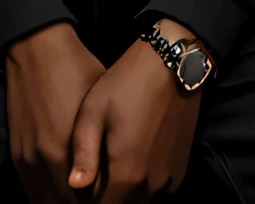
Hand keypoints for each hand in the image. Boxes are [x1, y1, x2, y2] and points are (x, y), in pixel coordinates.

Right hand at [6, 21, 105, 202]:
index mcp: (73, 150)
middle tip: (103, 201)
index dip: (107, 200)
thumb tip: (122, 176)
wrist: (37, 47)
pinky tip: (60, 199)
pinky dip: (46, 201)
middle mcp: (49, 161)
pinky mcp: (18, 156)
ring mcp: (30, 160)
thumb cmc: (78, 71)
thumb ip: (106, 148)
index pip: (93, 198)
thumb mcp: (101, 106)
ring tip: (82, 201)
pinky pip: (31, 195)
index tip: (116, 198)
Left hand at [68, 20, 202, 200]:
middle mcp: (150, 185)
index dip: (87, 202)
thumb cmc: (127, 84)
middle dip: (106, 199)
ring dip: (126, 196)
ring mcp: (169, 179)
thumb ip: (84, 153)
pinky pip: (159, 195)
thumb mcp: (94, 111)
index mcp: (126, 175)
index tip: (80, 188)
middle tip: (94, 180)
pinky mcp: (181, 170)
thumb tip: (73, 186)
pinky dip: (145, 190)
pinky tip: (133, 169)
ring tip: (111, 174)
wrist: (172, 63)